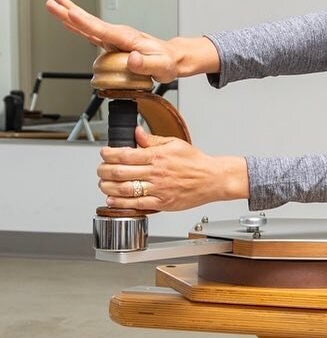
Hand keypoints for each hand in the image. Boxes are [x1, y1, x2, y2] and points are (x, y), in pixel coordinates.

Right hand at [44, 0, 219, 82]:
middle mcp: (119, 35)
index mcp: (128, 39)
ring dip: (70, 14)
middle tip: (52, 1)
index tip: (72, 13)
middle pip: (90, 22)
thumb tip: (133, 59)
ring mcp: (115, 38)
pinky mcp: (112, 43)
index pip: (103, 30)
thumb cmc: (167, 63)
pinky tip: (67, 20)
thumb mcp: (161, 67)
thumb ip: (146, 65)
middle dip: (70, 12)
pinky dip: (78, 25)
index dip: (86, 23)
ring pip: (88, 24)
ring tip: (53, 4)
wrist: (172, 58)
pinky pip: (91, 32)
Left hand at [98, 127, 248, 211]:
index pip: (124, 154)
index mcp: (158, 156)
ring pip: (124, 189)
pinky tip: (113, 199)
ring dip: (108, 186)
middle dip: (103, 170)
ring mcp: (159, 189)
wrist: (214, 179)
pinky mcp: (162, 203)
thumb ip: (152, 140)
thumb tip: (136, 133)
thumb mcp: (175, 144)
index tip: (104, 154)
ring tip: (104, 183)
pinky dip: (121, 202)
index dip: (108, 154)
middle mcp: (157, 173)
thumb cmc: (196, 162)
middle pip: (120, 172)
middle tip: (101, 169)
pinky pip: (136, 204)